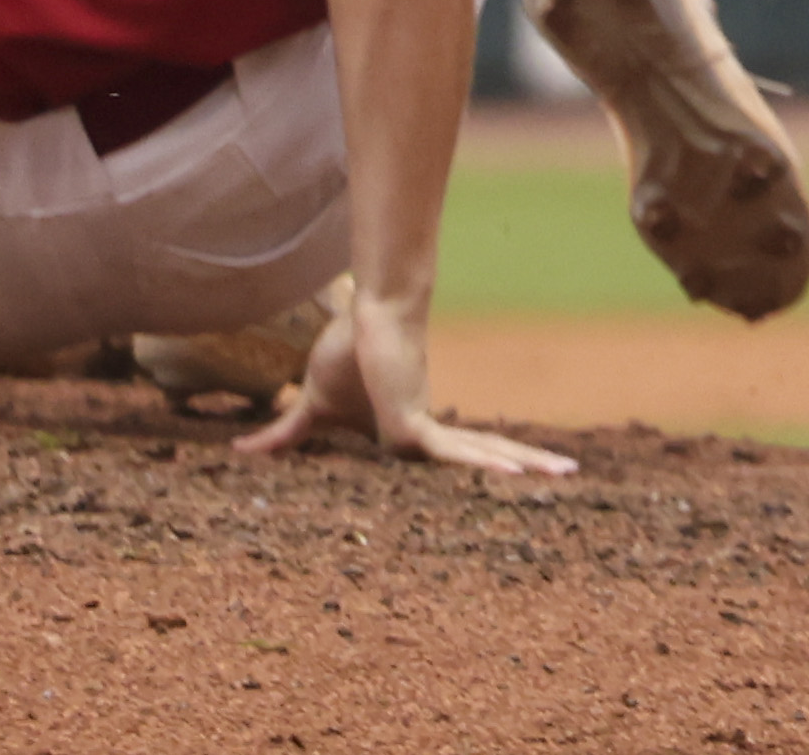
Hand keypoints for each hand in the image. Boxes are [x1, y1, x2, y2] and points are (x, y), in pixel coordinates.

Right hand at [239, 290, 573, 478]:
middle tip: (571, 477)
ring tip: (570, 473)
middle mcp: (427, 437)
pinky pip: (454, 455)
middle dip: (525, 471)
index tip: (518, 491)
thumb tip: (236, 455)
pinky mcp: (414, 427)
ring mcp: (424, 433)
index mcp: (412, 436)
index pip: (455, 464)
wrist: (362, 317)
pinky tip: (522, 474)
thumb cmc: (347, 355)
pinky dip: (485, 465)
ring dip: (527, 465)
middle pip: (482, 460)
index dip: (484, 475)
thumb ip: (284, 437)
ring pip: (482, 458)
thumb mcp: (312, 410)